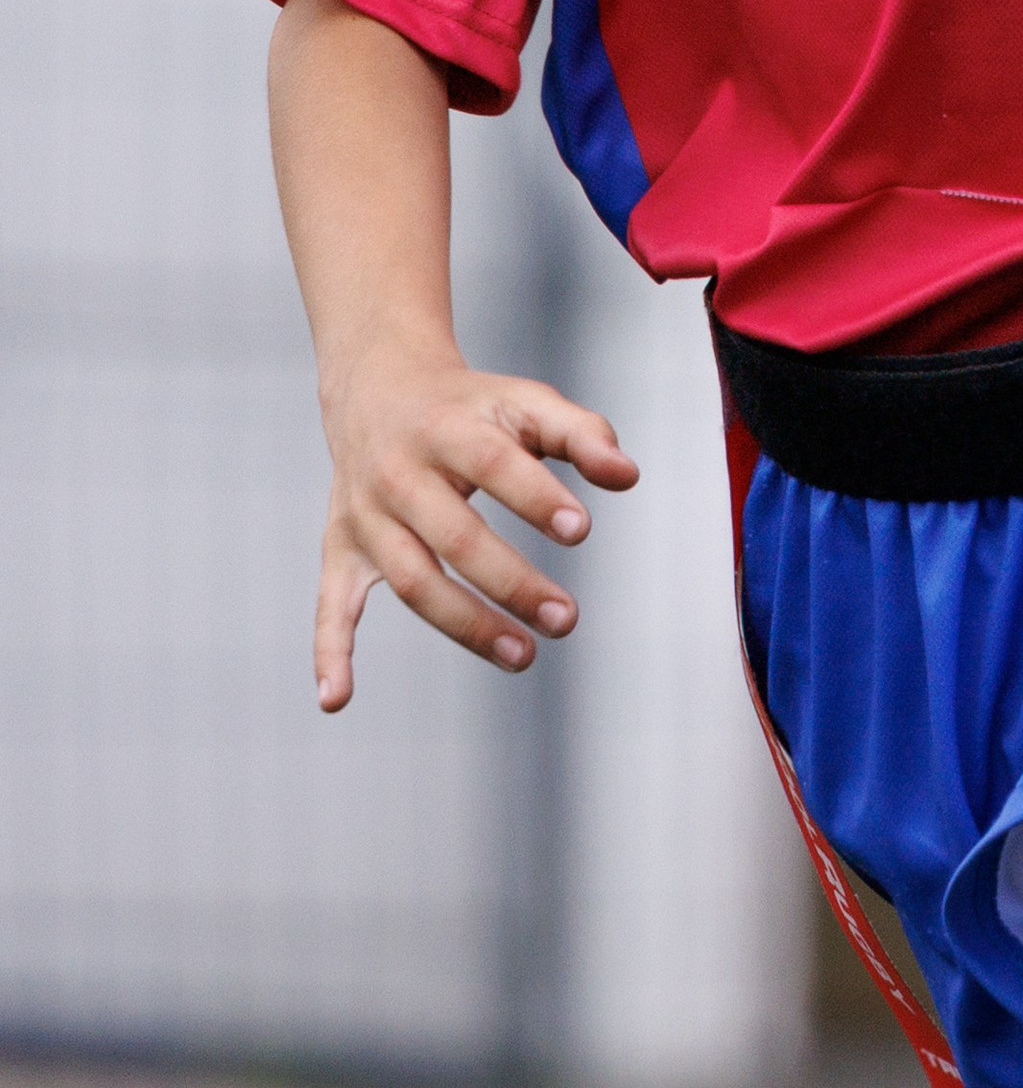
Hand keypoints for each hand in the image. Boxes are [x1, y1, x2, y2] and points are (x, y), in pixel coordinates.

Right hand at [314, 334, 638, 710]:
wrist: (378, 388)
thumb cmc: (471, 407)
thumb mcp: (525, 403)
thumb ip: (582, 434)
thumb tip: (628, 477)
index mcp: (447, 428)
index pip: (494, 464)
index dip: (536, 497)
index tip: (581, 531)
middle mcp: (398, 473)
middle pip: (453, 536)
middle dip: (511, 582)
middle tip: (566, 620)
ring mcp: (366, 516)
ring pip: (412, 579)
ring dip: (464, 624)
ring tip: (523, 655)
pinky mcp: (341, 549)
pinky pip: (330, 605)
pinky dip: (329, 652)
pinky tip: (336, 699)